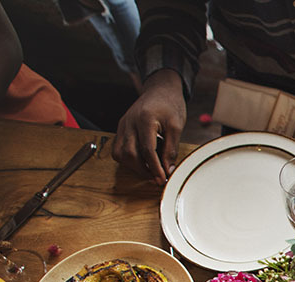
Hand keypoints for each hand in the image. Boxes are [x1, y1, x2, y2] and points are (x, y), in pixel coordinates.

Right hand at [113, 69, 186, 184]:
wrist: (160, 90)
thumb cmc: (169, 105)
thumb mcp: (176, 126)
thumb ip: (171, 149)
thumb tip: (168, 170)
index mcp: (144, 119)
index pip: (147, 150)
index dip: (155, 167)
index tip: (162, 179)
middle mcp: (129, 122)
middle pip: (129, 154)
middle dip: (143, 170)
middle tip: (157, 178)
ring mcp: (122, 125)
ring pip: (120, 153)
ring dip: (134, 166)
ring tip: (151, 171)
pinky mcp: (121, 128)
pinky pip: (118, 148)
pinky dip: (128, 159)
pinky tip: (143, 161)